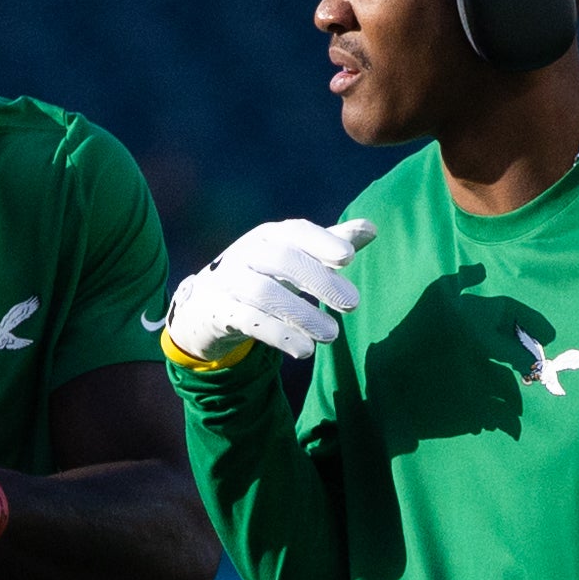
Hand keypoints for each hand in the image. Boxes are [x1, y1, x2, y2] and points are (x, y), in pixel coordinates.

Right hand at [162, 218, 376, 366]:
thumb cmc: (262, 276)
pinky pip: (247, 321)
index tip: (349, 258)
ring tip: (332, 335)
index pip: (295, 232)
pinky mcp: (219, 312)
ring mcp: (229, 282)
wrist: (206, 305)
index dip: (321, 242)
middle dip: (319, 280)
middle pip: (283, 260)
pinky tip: (305, 350)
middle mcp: (247, 253)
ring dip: (302, 314)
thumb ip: (330, 245)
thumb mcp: (293, 259)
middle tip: (352, 303)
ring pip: (265, 293)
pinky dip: (277, 335)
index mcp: (269, 236)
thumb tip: (372, 228)